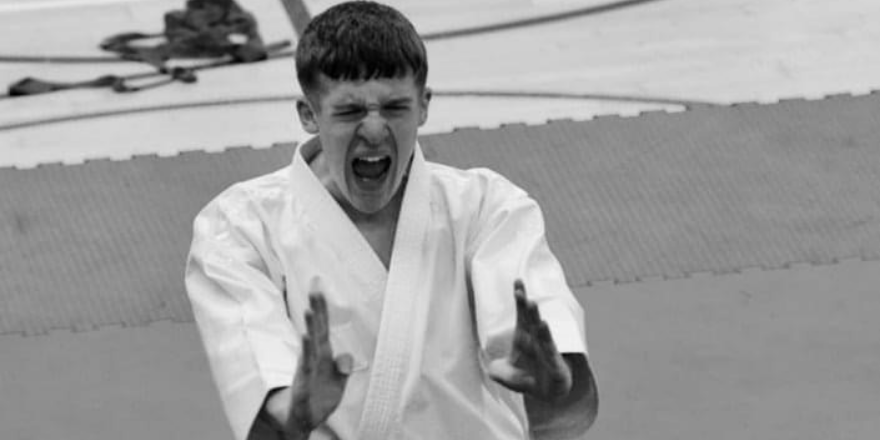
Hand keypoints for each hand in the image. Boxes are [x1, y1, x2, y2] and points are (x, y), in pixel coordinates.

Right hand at [285, 293, 352, 436]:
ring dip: (309, 329)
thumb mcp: (338, 383)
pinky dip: (305, 355)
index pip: (323, 326)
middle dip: (316, 308)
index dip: (322, 306)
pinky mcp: (301, 387)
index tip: (318, 283)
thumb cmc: (317, 400)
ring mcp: (305, 372)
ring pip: (308, 346)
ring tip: (308, 311)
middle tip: (315, 285)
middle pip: (316, 330)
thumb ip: (344, 366)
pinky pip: (304, 369)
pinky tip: (306, 340)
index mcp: (322, 355)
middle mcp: (313, 359)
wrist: (302, 424)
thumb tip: (347, 356)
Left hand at [488, 280, 572, 401]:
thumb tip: (490, 370)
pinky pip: (552, 355)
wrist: (548, 395)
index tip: (517, 282)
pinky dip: (549, 346)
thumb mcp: (506, 376)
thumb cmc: (528, 377)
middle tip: (522, 293)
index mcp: (524, 338)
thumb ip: (497, 371)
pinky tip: (546, 330)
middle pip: (532, 321)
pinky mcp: (556, 367)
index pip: (522, 315)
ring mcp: (547, 353)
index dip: (520, 300)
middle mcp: (536, 342)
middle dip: (527, 307)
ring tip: (534, 308)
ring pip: (543, 335)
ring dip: (538, 322)